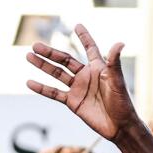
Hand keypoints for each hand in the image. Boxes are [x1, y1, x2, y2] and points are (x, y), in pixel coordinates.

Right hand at [25, 24, 135, 141]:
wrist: (119, 126)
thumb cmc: (122, 102)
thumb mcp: (118, 81)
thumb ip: (114, 62)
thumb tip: (120, 43)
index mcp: (98, 67)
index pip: (89, 48)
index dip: (84, 37)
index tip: (77, 25)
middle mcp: (86, 75)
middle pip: (65, 60)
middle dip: (50, 52)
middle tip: (35, 45)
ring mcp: (78, 88)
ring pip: (57, 73)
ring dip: (43, 65)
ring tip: (29, 56)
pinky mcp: (72, 102)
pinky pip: (54, 93)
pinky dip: (42, 88)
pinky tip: (29, 82)